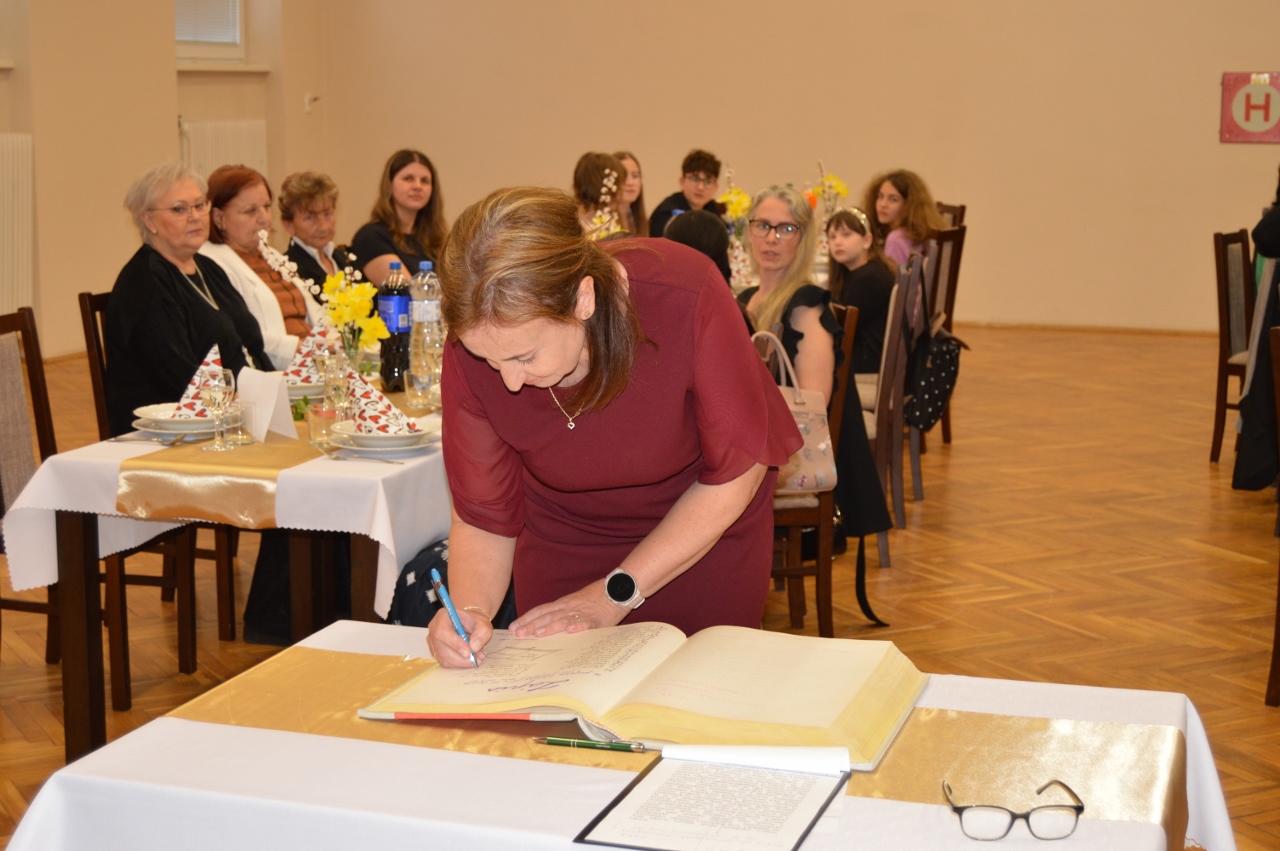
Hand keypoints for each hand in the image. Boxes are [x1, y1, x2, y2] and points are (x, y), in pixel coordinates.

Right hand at [426, 607, 492, 667]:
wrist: (469, 624)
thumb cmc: (474, 622)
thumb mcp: (483, 623)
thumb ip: (482, 633)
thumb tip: (474, 647)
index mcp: (443, 616)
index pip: (442, 631)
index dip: (455, 643)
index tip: (469, 651)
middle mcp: (434, 629)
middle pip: (441, 648)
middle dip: (459, 658)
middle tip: (476, 660)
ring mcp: (433, 641)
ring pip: (443, 658)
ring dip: (460, 662)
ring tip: (476, 659)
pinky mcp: (436, 652)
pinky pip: (445, 662)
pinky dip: (458, 664)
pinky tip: (469, 660)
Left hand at [510, 579, 627, 637]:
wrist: (618, 589)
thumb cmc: (598, 597)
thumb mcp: (576, 601)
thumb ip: (563, 612)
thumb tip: (547, 623)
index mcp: (564, 603)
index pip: (541, 610)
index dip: (527, 618)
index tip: (514, 627)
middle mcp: (569, 607)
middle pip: (547, 615)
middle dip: (532, 625)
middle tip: (518, 634)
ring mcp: (583, 612)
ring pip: (563, 619)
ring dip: (550, 626)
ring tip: (538, 633)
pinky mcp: (597, 619)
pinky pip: (587, 622)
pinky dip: (578, 626)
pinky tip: (571, 631)